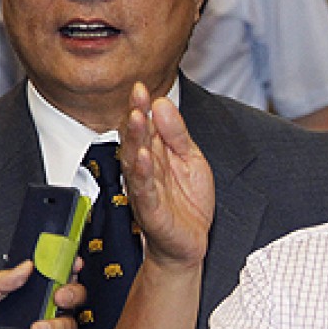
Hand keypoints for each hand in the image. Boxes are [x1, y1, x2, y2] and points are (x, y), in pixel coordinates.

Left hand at [0, 262, 84, 328]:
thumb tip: (26, 266)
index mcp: (18, 295)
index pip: (51, 277)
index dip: (66, 269)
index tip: (72, 264)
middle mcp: (30, 315)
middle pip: (69, 301)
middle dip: (72, 295)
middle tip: (61, 296)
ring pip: (65, 327)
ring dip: (56, 326)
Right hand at [119, 82, 213, 269]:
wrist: (190, 242)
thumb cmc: (187, 202)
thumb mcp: (191, 159)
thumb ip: (178, 134)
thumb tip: (163, 104)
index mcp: (155, 155)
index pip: (145, 126)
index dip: (142, 106)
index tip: (141, 86)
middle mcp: (145, 170)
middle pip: (137, 140)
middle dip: (136, 117)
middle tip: (137, 96)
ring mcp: (145, 189)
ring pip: (135, 161)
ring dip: (135, 139)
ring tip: (137, 118)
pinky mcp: (150, 210)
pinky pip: (144, 190)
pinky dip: (142, 173)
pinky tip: (142, 158)